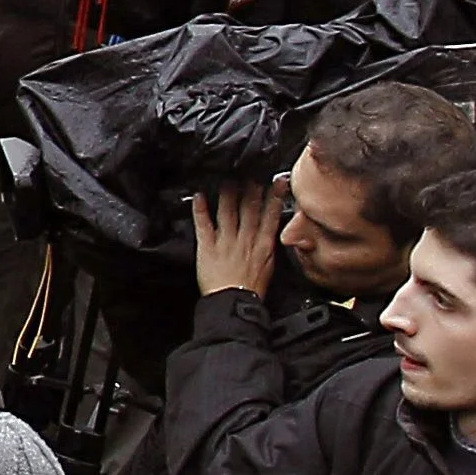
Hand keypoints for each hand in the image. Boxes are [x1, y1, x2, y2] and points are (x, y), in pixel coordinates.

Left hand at [190, 182, 281, 299]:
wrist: (233, 303)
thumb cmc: (251, 290)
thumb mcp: (269, 266)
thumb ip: (268, 246)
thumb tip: (271, 232)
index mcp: (263, 245)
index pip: (271, 215)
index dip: (275, 197)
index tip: (277, 181)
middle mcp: (246, 240)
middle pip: (250, 208)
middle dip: (251, 188)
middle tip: (250, 171)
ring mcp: (226, 242)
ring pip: (228, 211)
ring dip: (228, 193)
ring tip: (227, 178)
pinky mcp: (208, 247)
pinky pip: (204, 224)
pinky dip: (200, 209)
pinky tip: (199, 196)